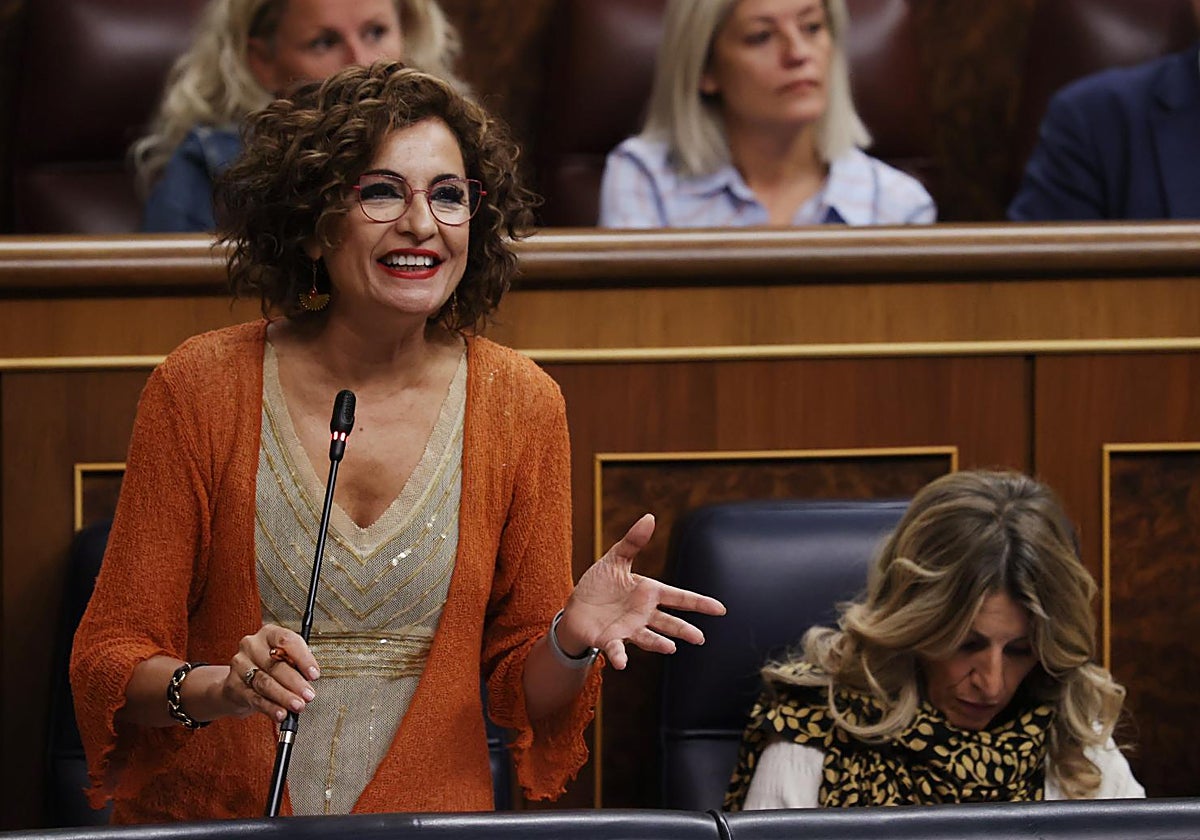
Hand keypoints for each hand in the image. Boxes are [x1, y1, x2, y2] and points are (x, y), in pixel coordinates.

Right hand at [221, 623, 320, 722]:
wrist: (240, 683)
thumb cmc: (269, 668)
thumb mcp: (285, 660)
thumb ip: (297, 665)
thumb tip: (309, 679)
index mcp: (269, 634)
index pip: (287, 641)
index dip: (303, 658)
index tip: (314, 674)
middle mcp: (252, 645)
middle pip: (276, 664)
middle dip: (296, 682)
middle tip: (308, 695)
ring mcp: (240, 665)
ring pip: (265, 683)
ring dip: (284, 696)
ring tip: (298, 706)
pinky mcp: (233, 685)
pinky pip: (255, 698)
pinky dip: (270, 708)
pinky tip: (280, 713)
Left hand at [558, 513, 725, 669]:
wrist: (576, 607)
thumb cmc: (600, 584)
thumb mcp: (615, 559)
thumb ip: (633, 542)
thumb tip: (650, 517)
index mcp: (648, 593)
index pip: (678, 597)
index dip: (699, 603)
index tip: (720, 609)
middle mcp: (643, 614)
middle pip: (669, 623)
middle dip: (683, 630)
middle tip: (699, 638)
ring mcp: (629, 629)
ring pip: (649, 638)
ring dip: (659, 644)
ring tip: (671, 648)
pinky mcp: (610, 640)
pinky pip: (617, 649)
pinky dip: (620, 656)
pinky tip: (622, 664)